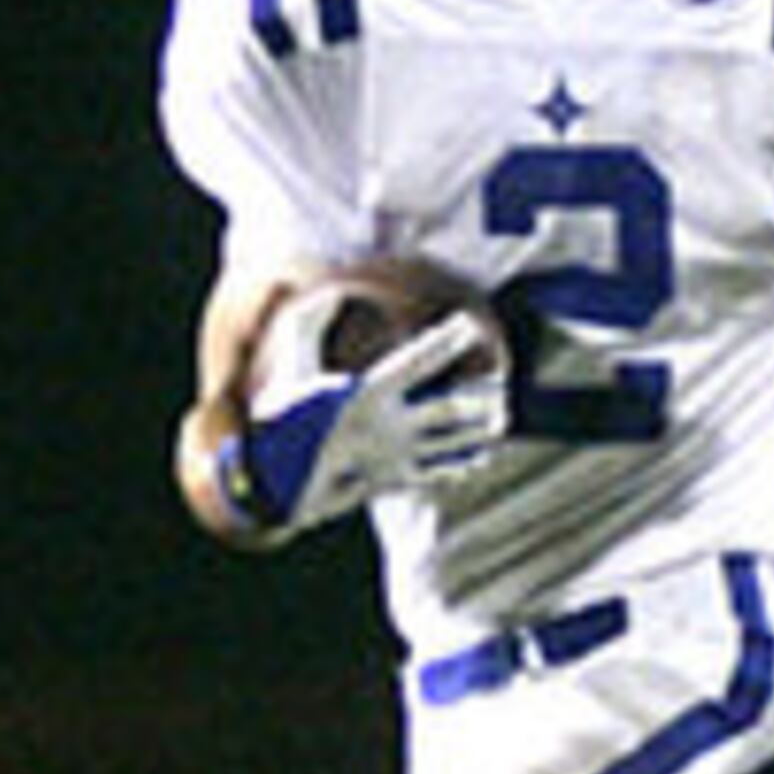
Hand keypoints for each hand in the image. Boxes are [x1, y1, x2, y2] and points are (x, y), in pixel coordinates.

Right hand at [230, 311, 508, 535]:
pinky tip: (478, 456)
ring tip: (501, 416)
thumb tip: (336, 291)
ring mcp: (392, 458)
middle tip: (503, 381)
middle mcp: (385, 427)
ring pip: (451, 442)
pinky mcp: (390, 482)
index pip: (418, 361)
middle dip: (482, 394)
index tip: (469, 323)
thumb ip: (310, 320)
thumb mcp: (289, 361)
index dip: (447, 341)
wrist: (269, 478)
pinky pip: (437, 473)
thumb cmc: (278, 411)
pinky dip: (461, 464)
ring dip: (480, 429)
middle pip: (451, 409)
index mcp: (363, 393)